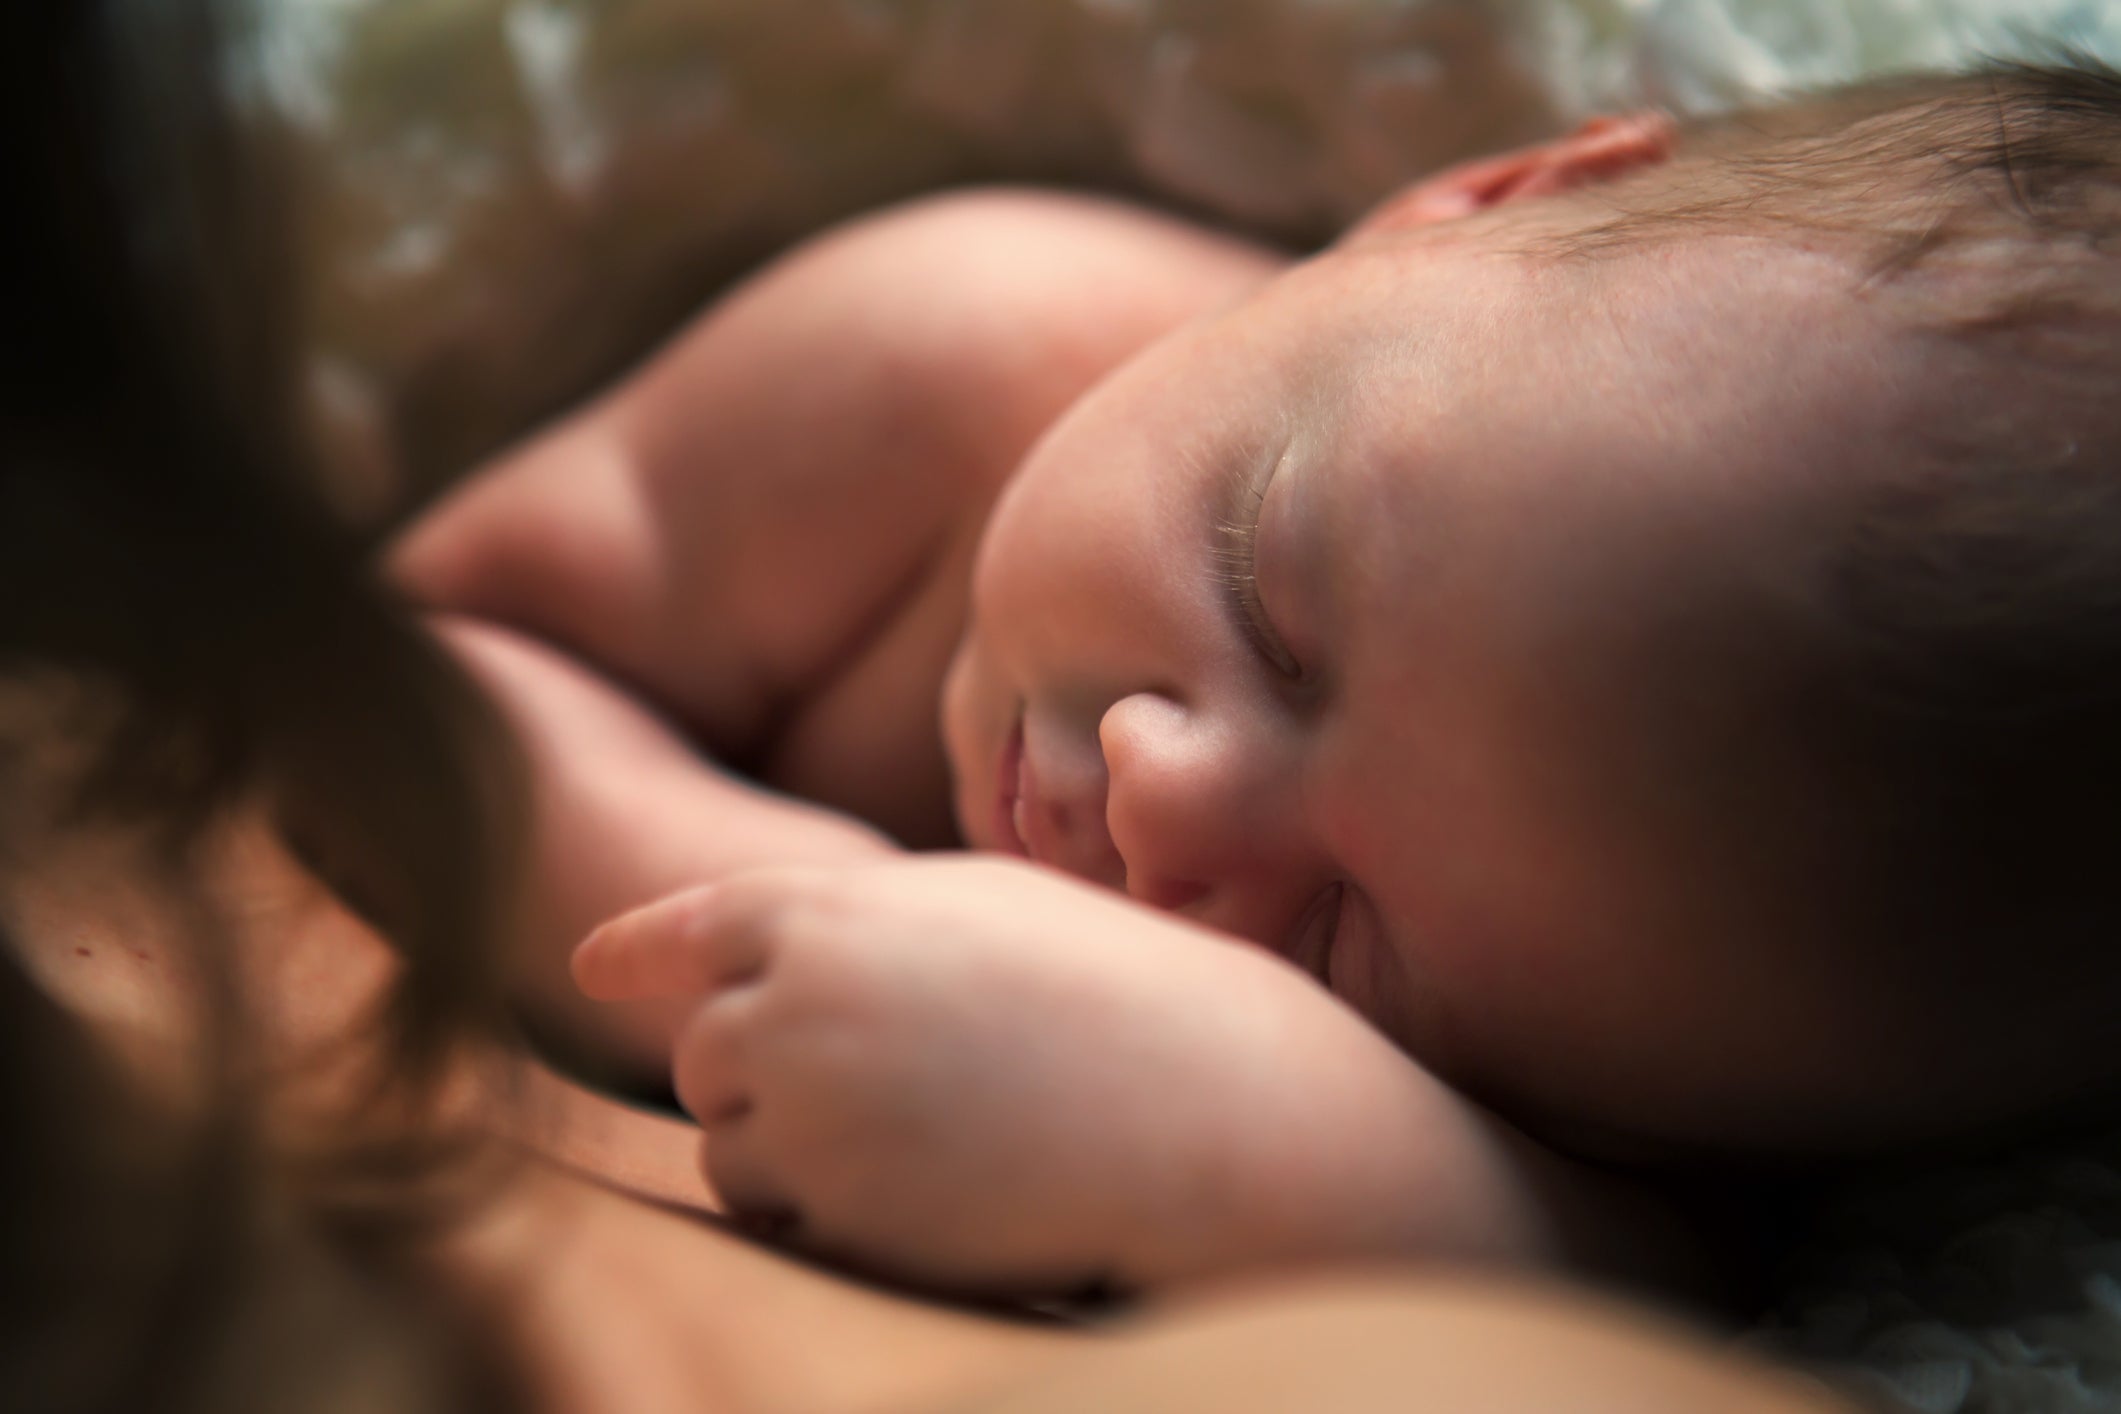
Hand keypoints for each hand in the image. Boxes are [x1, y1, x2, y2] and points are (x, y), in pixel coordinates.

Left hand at [573, 856, 1526, 1293]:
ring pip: (729, 1141)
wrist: (1203, 1106)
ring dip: (788, 1144)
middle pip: (703, 1049)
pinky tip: (927, 1188)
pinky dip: (822, 1209)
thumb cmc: (1113, 987)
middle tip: (876, 1076)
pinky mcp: (837, 1213)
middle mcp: (792, 1003)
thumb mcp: (982, 906)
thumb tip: (773, 960)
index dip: (638, 944)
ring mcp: (808, 1112)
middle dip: (757, 1067)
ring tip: (924, 1130)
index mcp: (830, 908)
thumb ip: (861, 924)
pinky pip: (780, 1215)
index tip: (592, 966)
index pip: (694, 924)